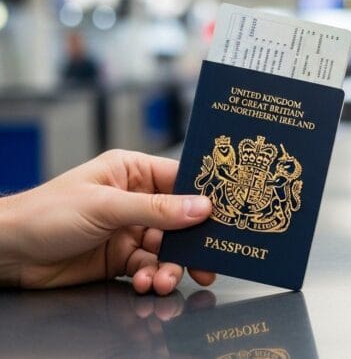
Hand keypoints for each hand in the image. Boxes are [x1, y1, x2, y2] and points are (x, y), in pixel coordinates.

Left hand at [0, 150, 215, 293]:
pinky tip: (148, 283)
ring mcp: (130, 230)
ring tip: (165, 280)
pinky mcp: (122, 257)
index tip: (225, 215)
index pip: (180, 180)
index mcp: (132, 172)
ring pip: (169, 248)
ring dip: (171, 266)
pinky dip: (154, 277)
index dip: (204, 197)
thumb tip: (201, 207)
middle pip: (181, 220)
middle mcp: (135, 199)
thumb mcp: (106, 206)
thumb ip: (157, 209)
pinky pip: (152, 266)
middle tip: (207, 261)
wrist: (9, 252)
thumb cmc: (46, 213)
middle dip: (192, 243)